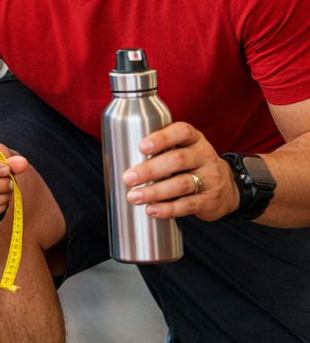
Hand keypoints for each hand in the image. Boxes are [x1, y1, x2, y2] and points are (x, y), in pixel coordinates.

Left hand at [122, 120, 238, 220]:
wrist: (226, 188)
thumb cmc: (191, 165)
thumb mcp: (182, 150)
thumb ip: (159, 150)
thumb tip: (117, 157)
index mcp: (194, 139)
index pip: (182, 132)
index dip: (161, 138)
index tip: (141, 147)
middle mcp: (204, 156)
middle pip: (178, 160)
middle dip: (150, 169)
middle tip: (128, 178)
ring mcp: (210, 178)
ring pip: (182, 184)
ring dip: (155, 191)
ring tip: (134, 197)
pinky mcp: (210, 200)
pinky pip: (189, 204)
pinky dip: (169, 209)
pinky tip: (152, 210)